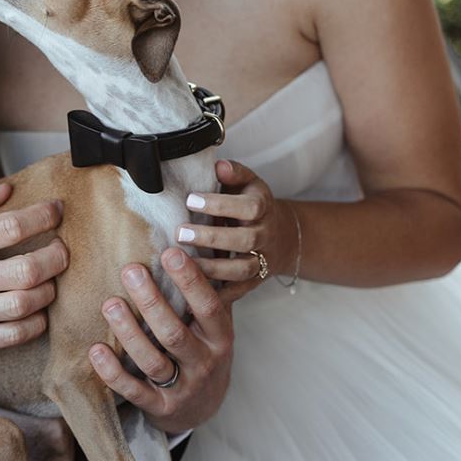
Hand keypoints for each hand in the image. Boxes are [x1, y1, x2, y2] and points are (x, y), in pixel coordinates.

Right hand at [0, 181, 68, 365]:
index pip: (11, 226)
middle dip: (56, 256)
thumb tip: (3, 190)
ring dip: (49, 290)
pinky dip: (35, 324)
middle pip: (28, 269)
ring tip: (49, 280)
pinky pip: (14, 336)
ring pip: (26, 304)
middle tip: (61, 249)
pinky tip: (35, 311)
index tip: (55, 211)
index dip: (43, 216)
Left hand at [89, 248, 233, 433]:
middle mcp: (204, 363)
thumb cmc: (203, 351)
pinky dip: (112, 372)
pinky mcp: (160, 408)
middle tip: (130, 270)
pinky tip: (95, 350)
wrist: (202, 410)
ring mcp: (182, 388)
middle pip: (175, 332)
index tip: (169, 252)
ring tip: (109, 304)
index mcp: (219, 337)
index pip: (208, 306)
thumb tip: (198, 237)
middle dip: (151, 301)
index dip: (190, 280)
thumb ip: (208, 289)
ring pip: (152, 360)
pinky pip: (134, 391)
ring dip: (128, 332)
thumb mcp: (214, 324)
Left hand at [176, 158, 297, 303]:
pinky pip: (238, 292)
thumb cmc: (250, 204)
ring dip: (212, 268)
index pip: (249, 207)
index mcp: (263, 208)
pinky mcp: (254, 282)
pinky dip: (218, 295)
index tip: (190, 200)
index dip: (221, 204)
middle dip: (212, 237)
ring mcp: (262, 261)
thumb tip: (219, 166)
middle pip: (245, 239)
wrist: (280, 235)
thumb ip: (233, 174)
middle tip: (180, 233)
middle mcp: (266, 235)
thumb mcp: (246, 183)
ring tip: (182, 263)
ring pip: (242, 269)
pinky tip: (193, 294)